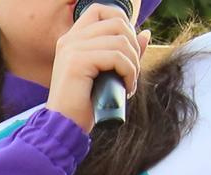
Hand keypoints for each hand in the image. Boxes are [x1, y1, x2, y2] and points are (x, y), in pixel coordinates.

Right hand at [48, 4, 146, 132]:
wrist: (64, 127)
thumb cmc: (84, 104)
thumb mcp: (106, 73)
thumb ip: (123, 51)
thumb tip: (146, 33)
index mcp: (72, 39)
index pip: (100, 10)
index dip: (121, 21)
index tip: (127, 47)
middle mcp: (70, 40)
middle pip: (116, 22)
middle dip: (133, 45)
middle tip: (132, 70)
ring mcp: (72, 49)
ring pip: (120, 41)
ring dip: (133, 63)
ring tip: (129, 82)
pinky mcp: (77, 62)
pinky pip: (117, 57)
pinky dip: (129, 73)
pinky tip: (126, 88)